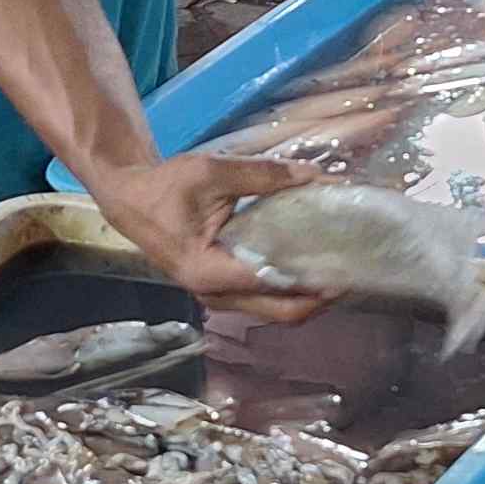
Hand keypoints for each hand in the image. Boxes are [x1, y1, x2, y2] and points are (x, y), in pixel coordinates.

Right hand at [80, 149, 326, 323]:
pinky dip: (290, 287)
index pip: (273, 283)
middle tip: (353, 273)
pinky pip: (264, 298)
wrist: (131, 200)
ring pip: (274, 309)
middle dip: (320, 297)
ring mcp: (218, 297)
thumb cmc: (166, 187)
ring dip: (307, 295)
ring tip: (338, 267)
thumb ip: (264, 175)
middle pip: (280, 311)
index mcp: (209, 271)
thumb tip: (315, 176)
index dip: (313, 279)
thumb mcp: (213, 172)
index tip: (346, 268)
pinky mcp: (222, 290)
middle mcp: (215, 294)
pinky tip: (310, 263)